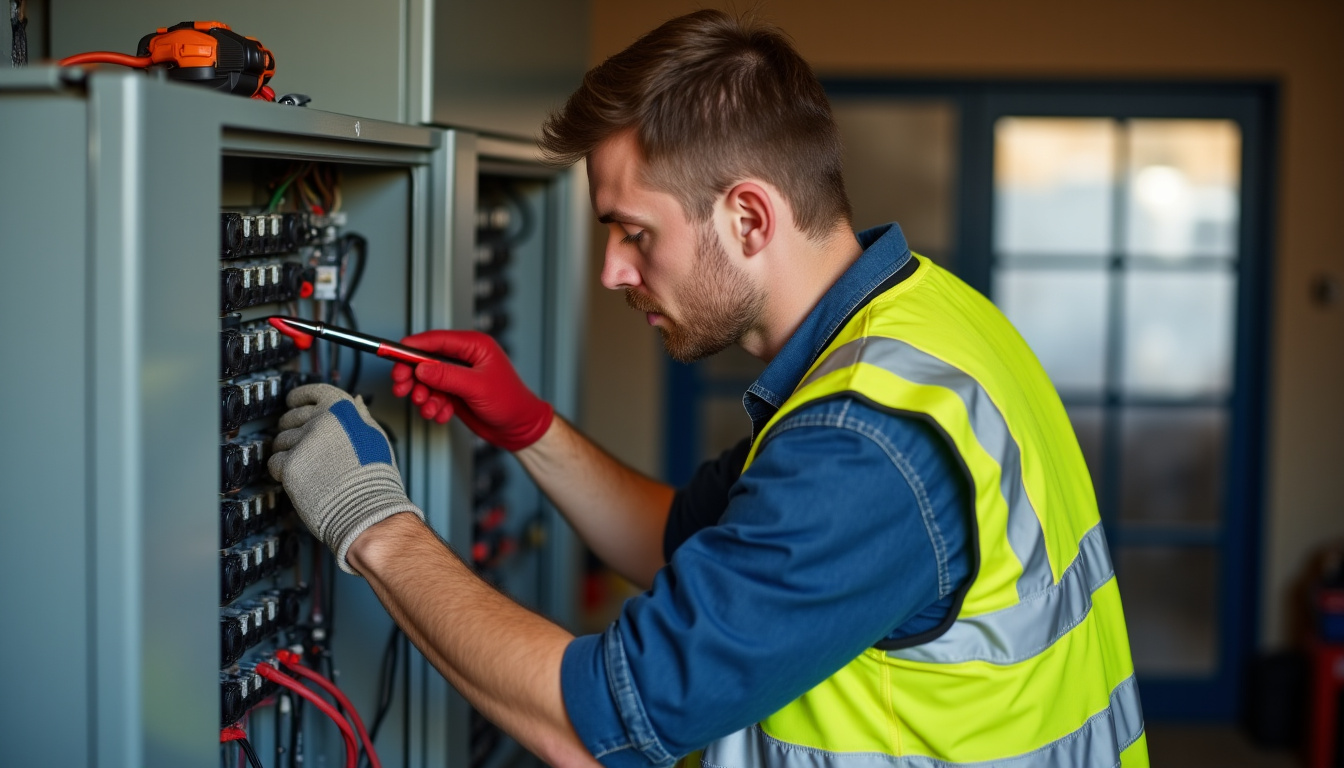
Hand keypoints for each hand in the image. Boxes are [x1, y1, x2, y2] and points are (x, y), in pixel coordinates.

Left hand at [268, 383, 423, 573]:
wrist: (369, 509)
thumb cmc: (375, 477)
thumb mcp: (375, 436)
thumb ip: (360, 416)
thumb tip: (356, 399)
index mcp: (342, 409)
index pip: (312, 393)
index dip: (299, 398)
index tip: (293, 402)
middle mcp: (321, 420)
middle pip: (291, 417)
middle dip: (290, 429)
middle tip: (300, 444)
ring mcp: (304, 442)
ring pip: (280, 441)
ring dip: (287, 452)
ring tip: (303, 466)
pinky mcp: (291, 465)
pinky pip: (274, 462)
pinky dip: (281, 471)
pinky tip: (297, 478)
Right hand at [390, 330, 553, 451]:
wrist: (518, 428)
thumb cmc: (510, 402)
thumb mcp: (476, 387)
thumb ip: (447, 376)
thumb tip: (421, 367)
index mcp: (475, 346)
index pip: (437, 340)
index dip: (414, 346)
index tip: (394, 352)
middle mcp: (465, 359)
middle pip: (426, 360)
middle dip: (413, 376)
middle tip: (402, 387)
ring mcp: (459, 376)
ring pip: (427, 381)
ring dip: (423, 395)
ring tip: (428, 406)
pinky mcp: (455, 392)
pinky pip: (434, 396)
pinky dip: (433, 406)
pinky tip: (441, 413)